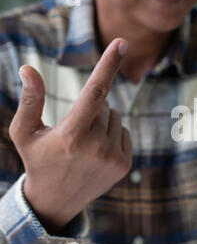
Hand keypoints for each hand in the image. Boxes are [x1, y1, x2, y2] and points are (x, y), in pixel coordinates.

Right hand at [9, 38, 131, 232]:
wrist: (57, 200)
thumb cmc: (38, 160)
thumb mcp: (25, 132)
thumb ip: (30, 100)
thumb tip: (28, 68)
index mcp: (72, 135)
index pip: (95, 92)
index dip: (108, 65)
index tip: (121, 43)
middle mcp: (97, 147)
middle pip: (103, 105)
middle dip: (90, 108)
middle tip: (73, 131)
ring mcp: (113, 157)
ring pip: (115, 117)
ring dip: (102, 121)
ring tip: (84, 142)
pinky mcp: (125, 165)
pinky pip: (124, 132)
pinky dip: (112, 134)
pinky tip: (97, 151)